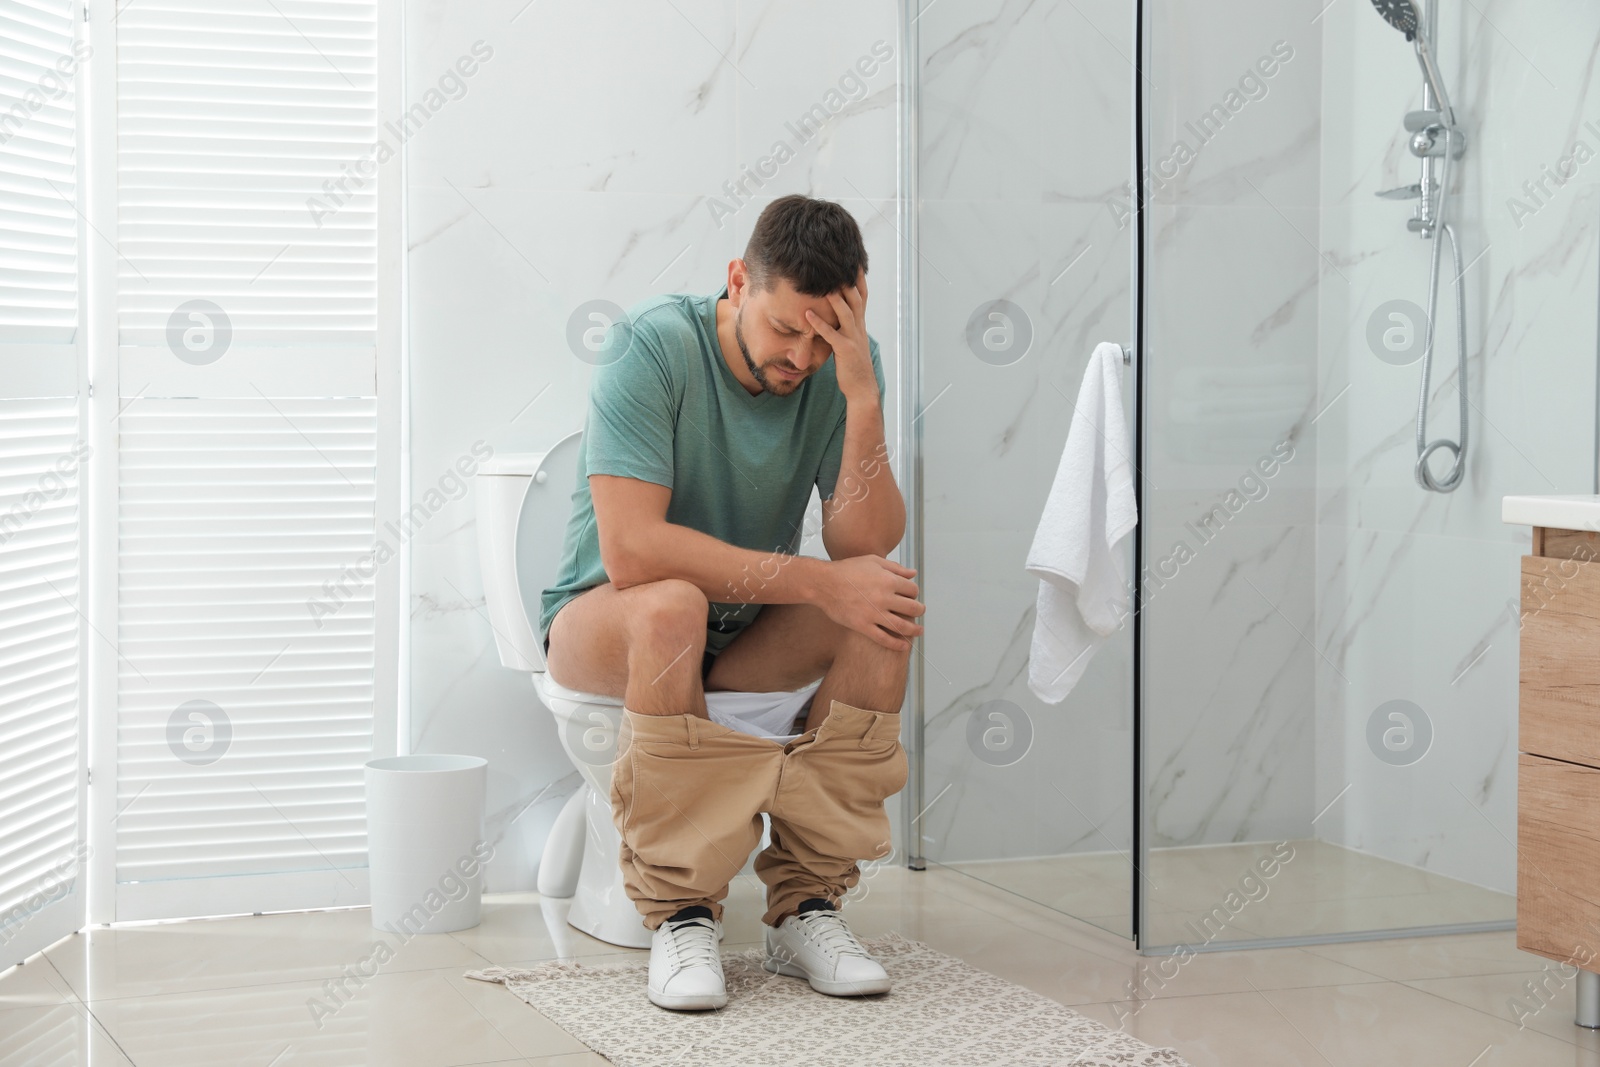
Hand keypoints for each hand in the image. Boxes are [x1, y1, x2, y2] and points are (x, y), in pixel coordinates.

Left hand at [805, 267, 875, 404]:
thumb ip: (845, 326)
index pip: (861, 295)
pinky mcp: (845, 350)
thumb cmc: (853, 365)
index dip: (857, 278)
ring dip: (834, 297)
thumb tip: (835, 313)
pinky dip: (819, 324)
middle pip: (856, 298)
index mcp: (860, 324)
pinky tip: (807, 315)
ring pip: (846, 312)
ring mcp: (853, 338)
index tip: (852, 260)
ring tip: (822, 283)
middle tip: (839, 261)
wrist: (863, 388)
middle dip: (848, 279)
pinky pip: (832, 334)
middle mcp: (859, 327)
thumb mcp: (851, 340)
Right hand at [815, 554, 923, 650]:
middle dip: (919, 611)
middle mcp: (884, 597)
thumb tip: (913, 574)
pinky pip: (884, 639)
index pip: (912, 590)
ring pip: (902, 626)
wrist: (824, 583)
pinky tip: (904, 645)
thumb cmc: (847, 570)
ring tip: (918, 631)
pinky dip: (897, 644)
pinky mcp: (863, 626)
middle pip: (912, 608)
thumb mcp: (873, 561)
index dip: (914, 594)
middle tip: (919, 613)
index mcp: (888, 580)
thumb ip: (895, 567)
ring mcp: (874, 613)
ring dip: (914, 630)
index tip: (911, 596)